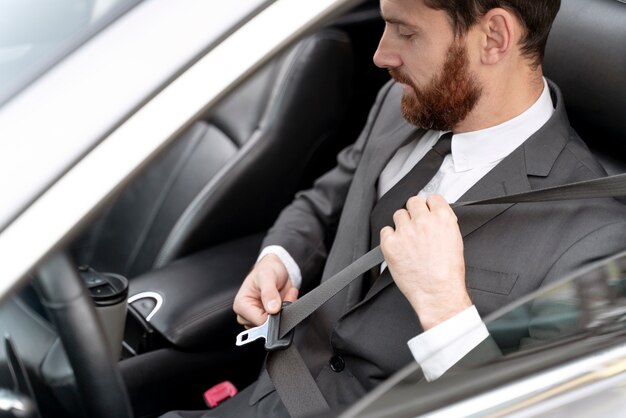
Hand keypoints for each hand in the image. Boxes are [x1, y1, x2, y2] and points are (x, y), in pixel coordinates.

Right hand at [233, 253, 298, 327]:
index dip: (273, 314)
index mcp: (241, 305)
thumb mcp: (267, 276)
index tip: (279, 301)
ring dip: (285, 310)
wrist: (275, 269)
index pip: (259, 322)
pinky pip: (282, 321)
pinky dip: (288, 310)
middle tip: (281, 295)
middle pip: (267, 325)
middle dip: (280, 311)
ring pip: (276, 324)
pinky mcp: (267, 319)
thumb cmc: (267, 269)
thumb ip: (269, 292)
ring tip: (283, 295)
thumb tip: (272, 309)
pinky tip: (286, 299)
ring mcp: (257, 318)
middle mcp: (247, 314)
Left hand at [380, 195, 470, 329]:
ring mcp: (405, 231)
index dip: (430, 206)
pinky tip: (398, 247)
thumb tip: (436, 216)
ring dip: (402, 224)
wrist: (438, 292)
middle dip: (415, 212)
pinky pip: (385, 231)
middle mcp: (423, 221)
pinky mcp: (390, 243)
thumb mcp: (455, 241)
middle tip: (416, 225)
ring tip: (408, 239)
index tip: (427, 212)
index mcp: (442, 219)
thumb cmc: (448, 273)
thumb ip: (444, 223)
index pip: (432, 198)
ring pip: (399, 215)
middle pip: (413, 202)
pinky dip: (390, 238)